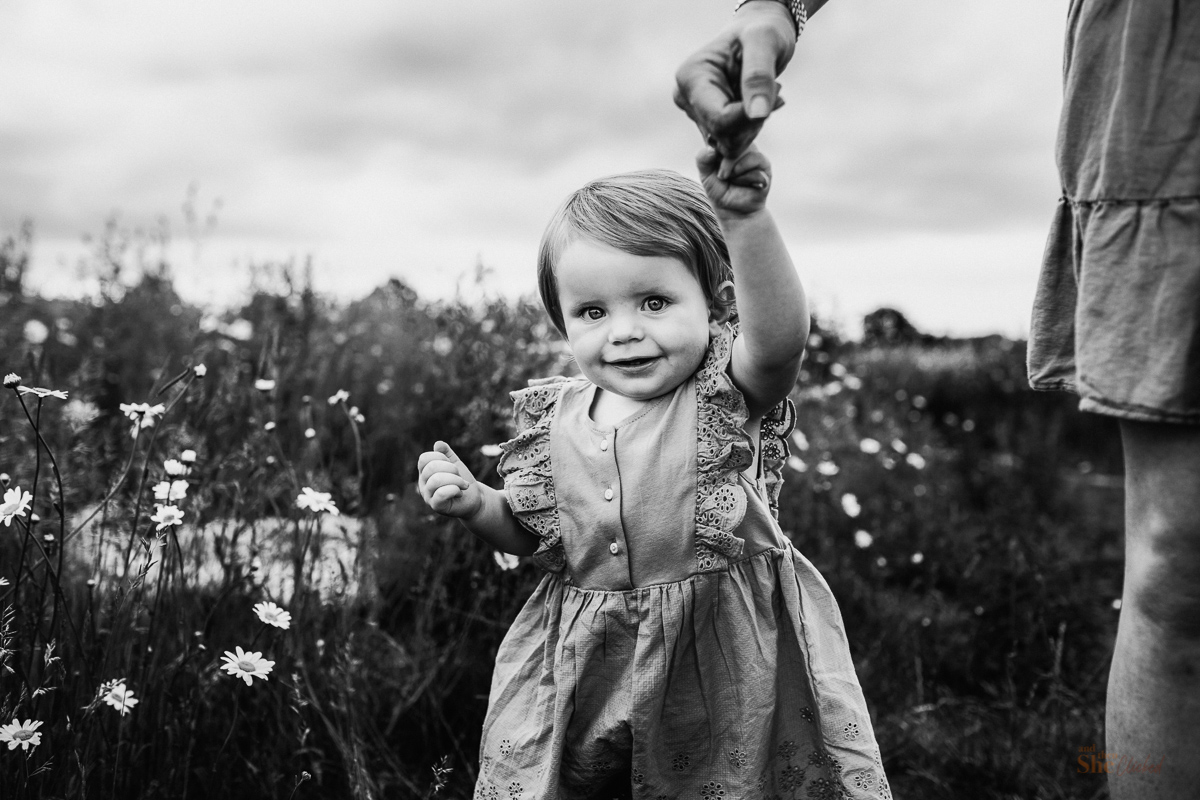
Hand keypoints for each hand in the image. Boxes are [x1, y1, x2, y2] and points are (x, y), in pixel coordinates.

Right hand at [417, 441, 482, 519]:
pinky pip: (441, 494)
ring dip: (456, 480)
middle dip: (451, 468)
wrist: (474, 499)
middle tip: (460, 475)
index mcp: (425, 472)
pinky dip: (455, 489)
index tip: (452, 464)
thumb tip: (438, 443)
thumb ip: (446, 453)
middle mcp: (423, 484)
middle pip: (431, 468)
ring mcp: (428, 496)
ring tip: (463, 485)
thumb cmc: (462, 481)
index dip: (440, 457)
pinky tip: (460, 492)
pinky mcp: (436, 506)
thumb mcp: (455, 463)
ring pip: (436, 480)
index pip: (424, 458)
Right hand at [674, 0, 795, 157]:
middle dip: (754, 121)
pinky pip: (732, 143)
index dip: (750, 118)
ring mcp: (695, 113)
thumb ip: (760, 77)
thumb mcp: (765, 42)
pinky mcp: (707, 124)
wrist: (758, 33)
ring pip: (729, 144)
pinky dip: (751, 128)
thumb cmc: (762, 30)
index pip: (719, 120)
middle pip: (723, 136)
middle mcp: (686, 99)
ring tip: (765, 92)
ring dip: (755, 124)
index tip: (777, 93)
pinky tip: (759, 104)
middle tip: (773, 89)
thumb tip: (758, 115)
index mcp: (691, 79)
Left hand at [697, 144, 771, 216]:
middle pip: (734, 141)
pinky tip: (744, 183)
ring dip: (735, 169)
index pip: (723, 135)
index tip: (714, 163)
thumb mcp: (705, 174)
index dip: (717, 148)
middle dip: (725, 161)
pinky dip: (745, 175)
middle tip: (722, 176)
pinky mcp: (765, 164)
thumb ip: (702, 158)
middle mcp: (742, 147)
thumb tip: (712, 148)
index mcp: (727, 146)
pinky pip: (755, 160)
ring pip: (744, 150)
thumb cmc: (720, 191)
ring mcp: (754, 154)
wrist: (734, 211)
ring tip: (733, 180)